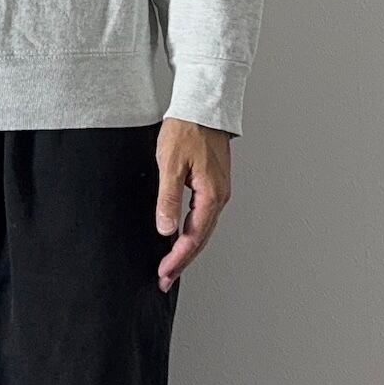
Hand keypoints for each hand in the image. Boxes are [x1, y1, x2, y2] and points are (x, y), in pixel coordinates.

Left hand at [154, 116, 231, 291]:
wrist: (202, 106)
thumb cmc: (187, 129)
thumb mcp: (170, 164)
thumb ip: (168, 198)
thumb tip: (166, 229)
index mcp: (211, 195)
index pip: (193, 237)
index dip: (178, 258)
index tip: (164, 273)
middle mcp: (219, 196)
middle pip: (201, 238)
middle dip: (182, 261)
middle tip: (165, 279)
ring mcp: (218, 190)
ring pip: (203, 229)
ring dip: (187, 249)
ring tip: (170, 264)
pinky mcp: (213, 183)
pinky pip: (203, 216)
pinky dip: (191, 231)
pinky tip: (181, 236)